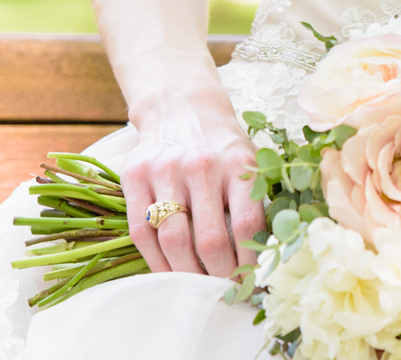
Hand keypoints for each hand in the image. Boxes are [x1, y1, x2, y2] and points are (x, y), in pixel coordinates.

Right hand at [120, 98, 266, 278]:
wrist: (180, 106)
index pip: (246, 225)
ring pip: (174, 241)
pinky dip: (156, 262)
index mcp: (238, 163)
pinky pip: (141, 233)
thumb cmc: (222, 145)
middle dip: (219, 277)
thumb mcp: (249, 161)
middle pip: (210, 240)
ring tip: (198, 290)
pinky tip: (169, 274)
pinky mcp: (134, 177)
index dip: (250, 264)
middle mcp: (201, 166)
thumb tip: (265, 259)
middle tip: (225, 294)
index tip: (253, 285)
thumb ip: (254, 202)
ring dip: (187, 275)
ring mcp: (165, 170)